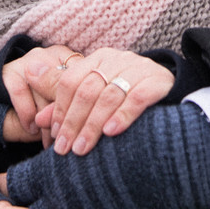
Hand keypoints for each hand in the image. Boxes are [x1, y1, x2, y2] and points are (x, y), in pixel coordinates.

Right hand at [2, 45, 75, 143]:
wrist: (2, 111)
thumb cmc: (42, 113)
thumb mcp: (61, 110)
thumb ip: (72, 107)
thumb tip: (89, 119)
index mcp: (67, 59)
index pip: (78, 79)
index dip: (79, 105)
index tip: (80, 128)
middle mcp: (47, 56)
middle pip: (62, 85)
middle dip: (63, 115)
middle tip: (65, 136)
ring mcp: (27, 62)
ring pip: (43, 90)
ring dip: (47, 120)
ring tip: (50, 140)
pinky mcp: (8, 71)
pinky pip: (21, 91)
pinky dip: (27, 113)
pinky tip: (31, 128)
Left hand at [31, 47, 174, 155]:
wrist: (171, 91)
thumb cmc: (127, 96)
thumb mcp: (96, 97)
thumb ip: (67, 106)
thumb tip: (37, 119)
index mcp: (98, 59)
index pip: (70, 81)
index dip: (60, 110)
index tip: (56, 137)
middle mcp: (116, 59)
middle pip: (87, 89)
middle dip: (74, 122)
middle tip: (66, 149)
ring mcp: (138, 67)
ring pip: (108, 95)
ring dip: (93, 124)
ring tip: (83, 148)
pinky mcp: (157, 80)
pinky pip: (137, 97)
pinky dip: (122, 115)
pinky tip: (112, 133)